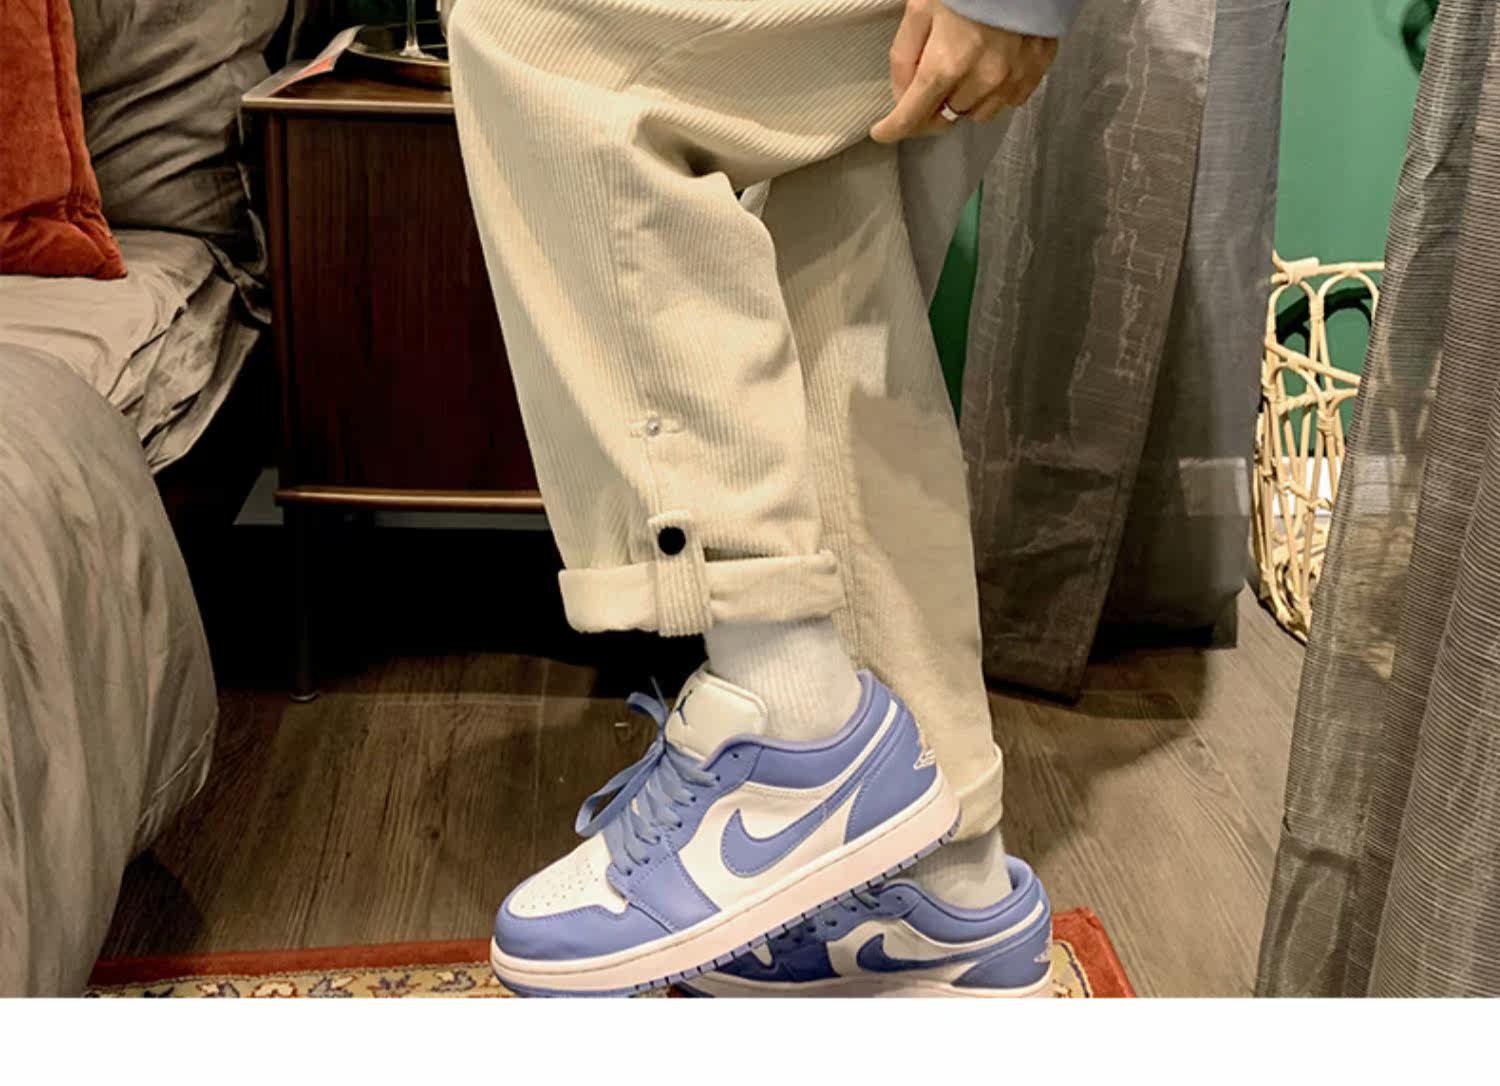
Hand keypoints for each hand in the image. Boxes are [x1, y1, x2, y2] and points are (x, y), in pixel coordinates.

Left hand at [871, 0, 1058, 142]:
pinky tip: (991, 65)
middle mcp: (981, 80)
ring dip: (964, 100)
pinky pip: (1008, 101)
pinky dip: (995, 92)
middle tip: (926, 88)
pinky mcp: (1036, 71)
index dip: (893, 129)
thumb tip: (902, 95)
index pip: (912, 116)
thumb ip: (905, 56)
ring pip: (977, 114)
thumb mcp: (920, 9)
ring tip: (965, 70)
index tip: (882, 131)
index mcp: (946, 63)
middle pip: (944, 118)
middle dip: (930, 108)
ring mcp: (1012, 78)